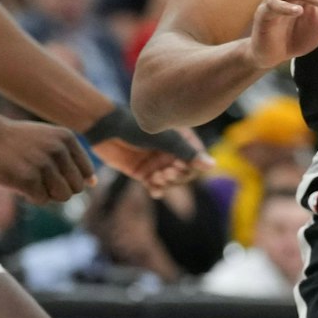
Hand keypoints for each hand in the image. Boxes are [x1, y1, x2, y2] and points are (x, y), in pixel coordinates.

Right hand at [0, 116, 95, 203]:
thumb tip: (94, 183)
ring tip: (32, 183)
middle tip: (41, 181)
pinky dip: (32, 197)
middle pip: (76, 188)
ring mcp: (43, 164)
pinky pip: (42, 200)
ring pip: (62, 196)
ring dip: (48, 195)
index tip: (52, 173)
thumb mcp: (49, 140)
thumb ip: (72, 158)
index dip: (70, 179)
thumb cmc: (17, 140)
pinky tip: (20, 184)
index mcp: (67, 139)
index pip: (86, 173)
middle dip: (60, 189)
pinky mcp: (27, 177)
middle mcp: (58, 150)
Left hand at [96, 131, 212, 196]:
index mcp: (181, 140)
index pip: (196, 159)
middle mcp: (171, 152)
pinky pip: (155, 185)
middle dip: (177, 176)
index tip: (178, 165)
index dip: (190, 166)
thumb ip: (188, 153)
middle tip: (165, 173)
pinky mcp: (143, 172)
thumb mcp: (166, 139)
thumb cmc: (136, 127)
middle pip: (185, 173)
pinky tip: (154, 191)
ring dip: (166, 183)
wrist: (105, 128)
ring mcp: (157, 162)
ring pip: (171, 181)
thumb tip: (213, 165)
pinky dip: (157, 189)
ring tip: (156, 178)